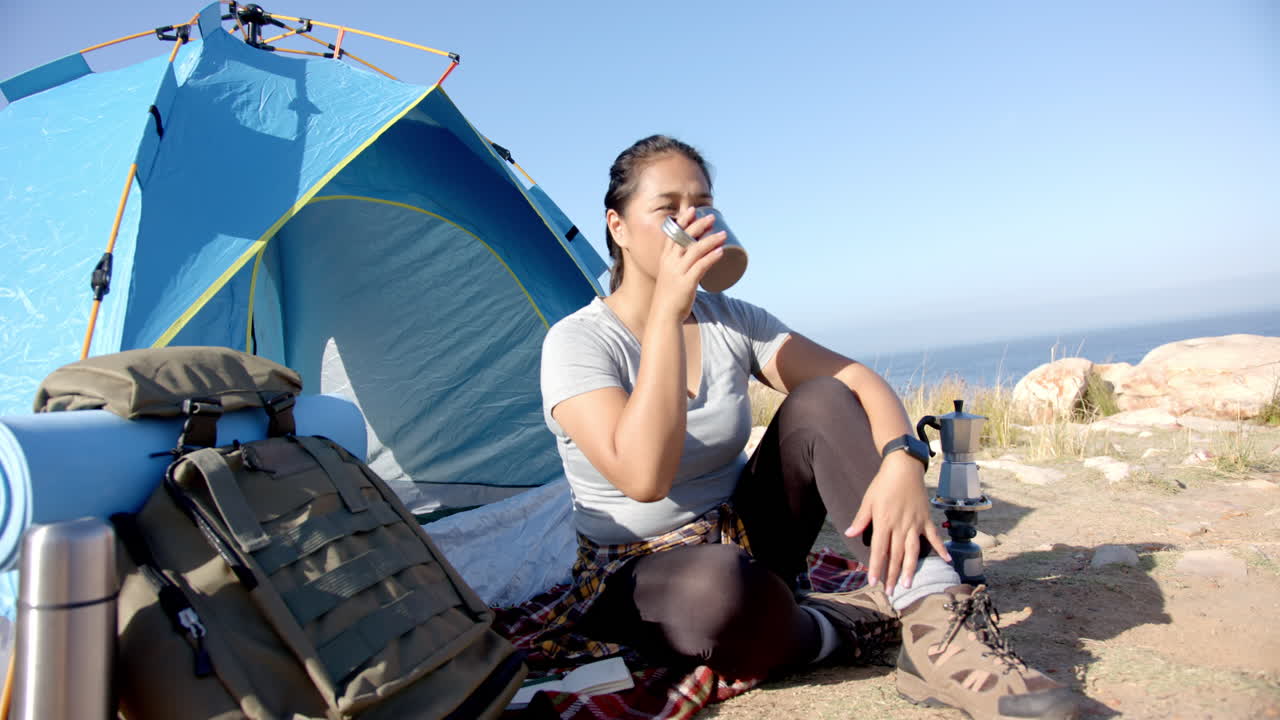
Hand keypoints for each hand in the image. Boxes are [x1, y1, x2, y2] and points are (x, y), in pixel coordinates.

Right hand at [651, 207, 725, 320]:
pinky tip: (721, 252)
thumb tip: (696, 258)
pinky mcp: (687, 283)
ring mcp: (678, 272)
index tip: (692, 210)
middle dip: (699, 225)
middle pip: (684, 238)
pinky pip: (701, 267)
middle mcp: (670, 262)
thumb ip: (680, 265)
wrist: (664, 314)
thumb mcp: (670, 274)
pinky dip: (712, 258)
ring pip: (695, 250)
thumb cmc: (670, 294)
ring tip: (724, 234)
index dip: (682, 220)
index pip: (672, 234)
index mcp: (665, 258)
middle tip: (712, 218)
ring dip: (711, 240)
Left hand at [844, 452, 950, 591]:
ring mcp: (915, 523)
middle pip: (895, 555)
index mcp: (884, 522)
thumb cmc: (883, 484)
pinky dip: (941, 548)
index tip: (873, 582)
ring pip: (913, 550)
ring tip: (908, 584)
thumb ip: (861, 519)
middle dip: (892, 575)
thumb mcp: (868, 500)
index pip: (879, 550)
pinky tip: (947, 560)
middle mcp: (900, 526)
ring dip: (910, 568)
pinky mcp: (926, 519)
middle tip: (890, 592)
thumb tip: (849, 534)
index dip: (876, 567)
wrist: (904, 468)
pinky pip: (934, 537)